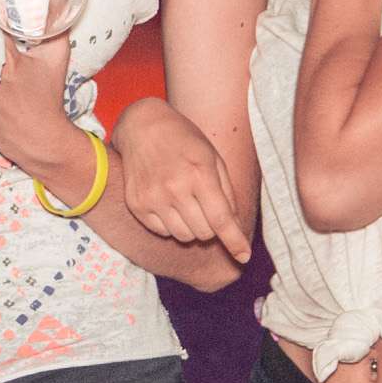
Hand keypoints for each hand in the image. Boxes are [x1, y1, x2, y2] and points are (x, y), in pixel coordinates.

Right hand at [111, 96, 251, 260]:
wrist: (143, 126)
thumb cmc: (184, 140)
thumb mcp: (213, 158)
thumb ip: (226, 193)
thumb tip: (233, 227)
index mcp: (200, 174)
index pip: (221, 220)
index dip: (235, 242)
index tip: (243, 257)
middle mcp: (175, 188)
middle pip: (204, 233)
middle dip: (211, 227)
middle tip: (206, 208)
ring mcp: (153, 198)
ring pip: (184, 236)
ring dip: (191, 228)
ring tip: (187, 204)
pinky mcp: (137, 205)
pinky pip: (163, 232)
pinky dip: (171, 225)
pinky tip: (168, 203)